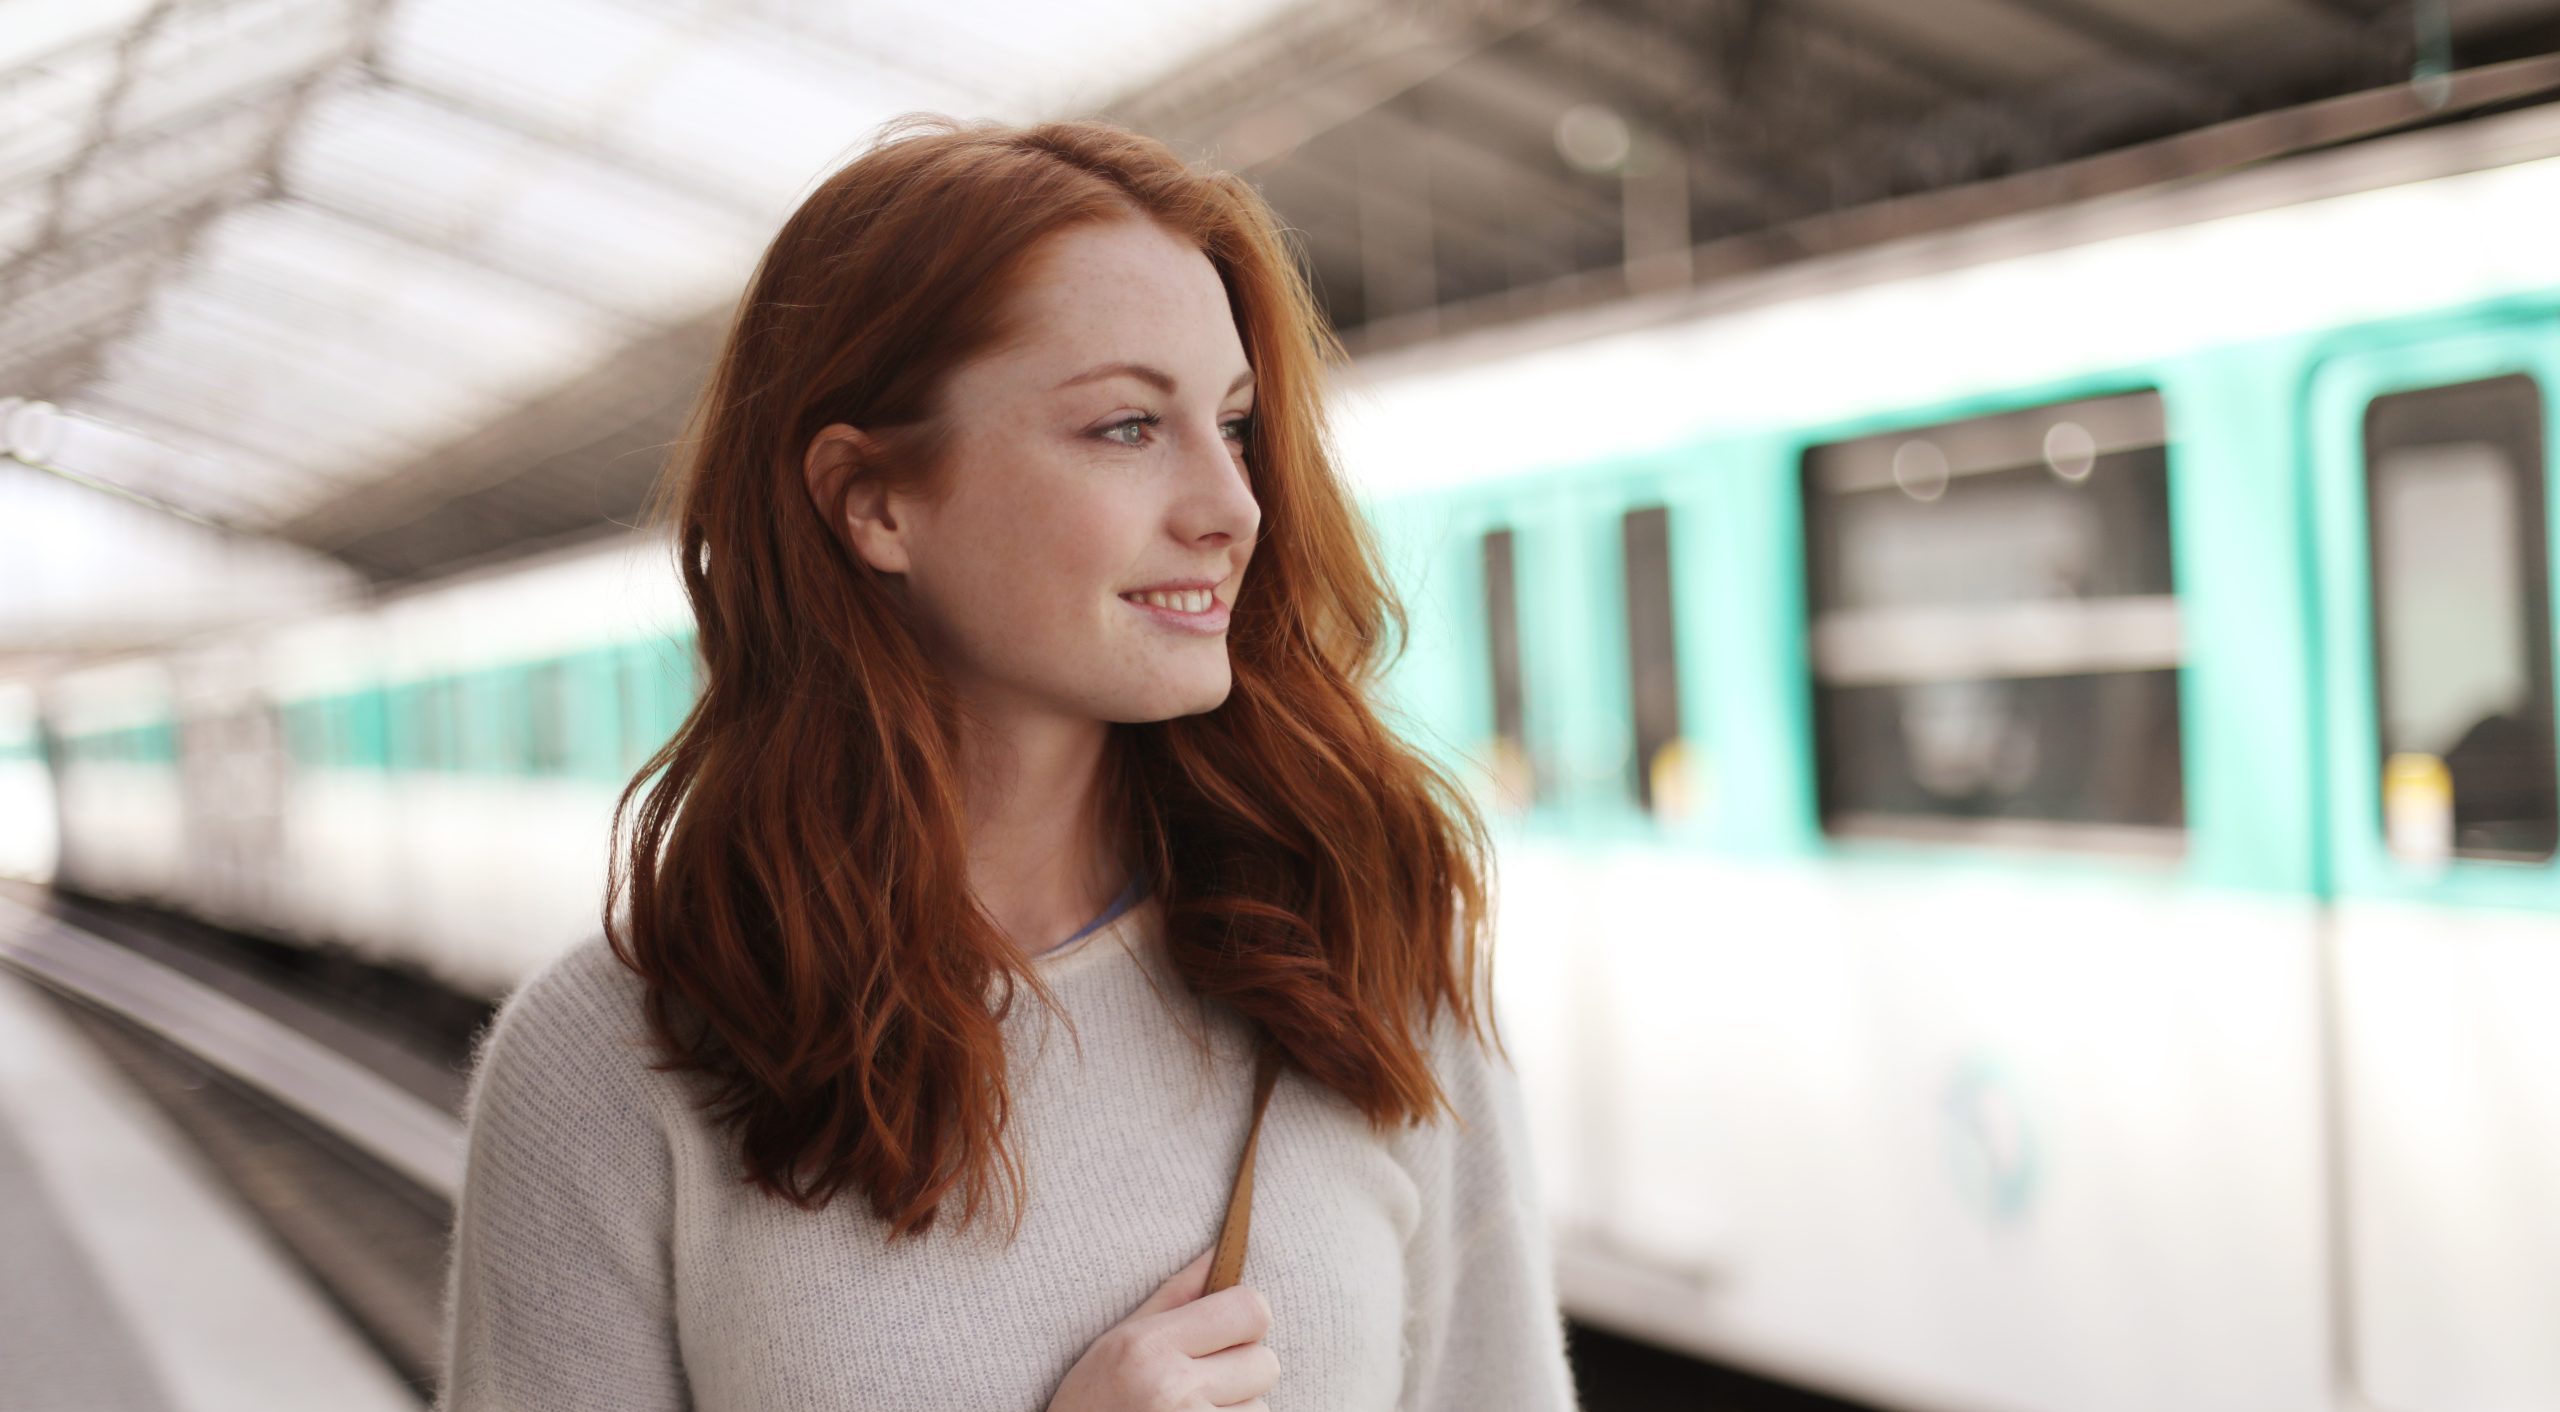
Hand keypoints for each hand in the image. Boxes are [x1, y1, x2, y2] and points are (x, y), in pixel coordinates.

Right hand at [1044, 1245, 1277, 1410]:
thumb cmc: (1092, 1402)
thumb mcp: (1118, 1343)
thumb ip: (1174, 1296)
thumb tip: (1217, 1251)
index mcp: (1149, 1345)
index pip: (1251, 1309)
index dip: (1245, 1321)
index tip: (1225, 1334)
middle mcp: (1173, 1388)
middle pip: (1265, 1361)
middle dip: (1242, 1372)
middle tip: (1202, 1384)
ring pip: (1262, 1406)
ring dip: (1237, 1410)